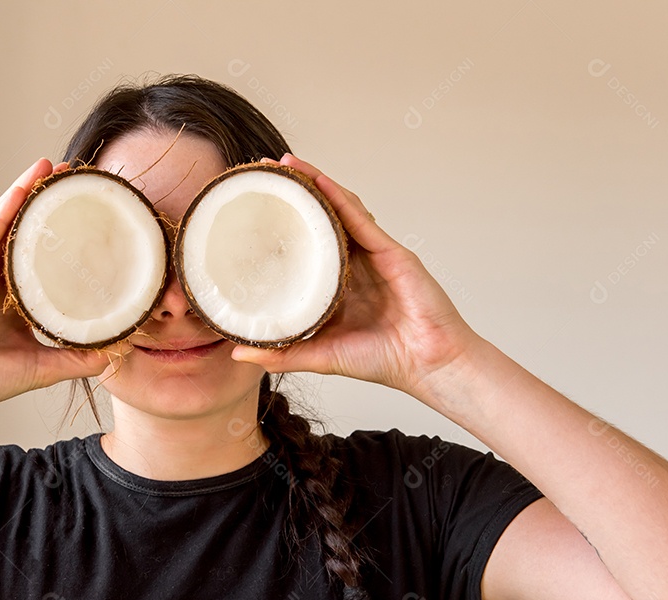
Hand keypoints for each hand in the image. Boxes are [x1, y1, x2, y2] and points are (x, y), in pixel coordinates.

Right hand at [0, 158, 121, 432]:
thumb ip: (79, 358)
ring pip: (0, 221)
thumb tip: (119, 353)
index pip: (35, 250)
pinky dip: (2, 212)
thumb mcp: (44, 366)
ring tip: (49, 167)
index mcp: (9, 295)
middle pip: (18, 227)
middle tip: (71, 172)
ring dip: (23, 191)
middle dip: (42, 197)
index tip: (85, 204)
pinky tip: (21, 190)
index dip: (58, 226)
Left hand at [230, 154, 482, 397]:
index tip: (251, 207)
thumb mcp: (320, 356)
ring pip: (340, 209)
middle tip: (263, 171)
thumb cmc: (383, 360)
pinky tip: (318, 180)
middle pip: (321, 218)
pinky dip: (339, 197)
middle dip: (295, 192)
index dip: (282, 223)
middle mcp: (354, 264)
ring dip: (314, 183)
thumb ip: (282, 353)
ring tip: (286, 165)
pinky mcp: (392, 252)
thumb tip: (238, 352)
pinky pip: (360, 219)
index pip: (305, 244)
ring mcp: (374, 254)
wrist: (428, 366)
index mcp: (337, 285)